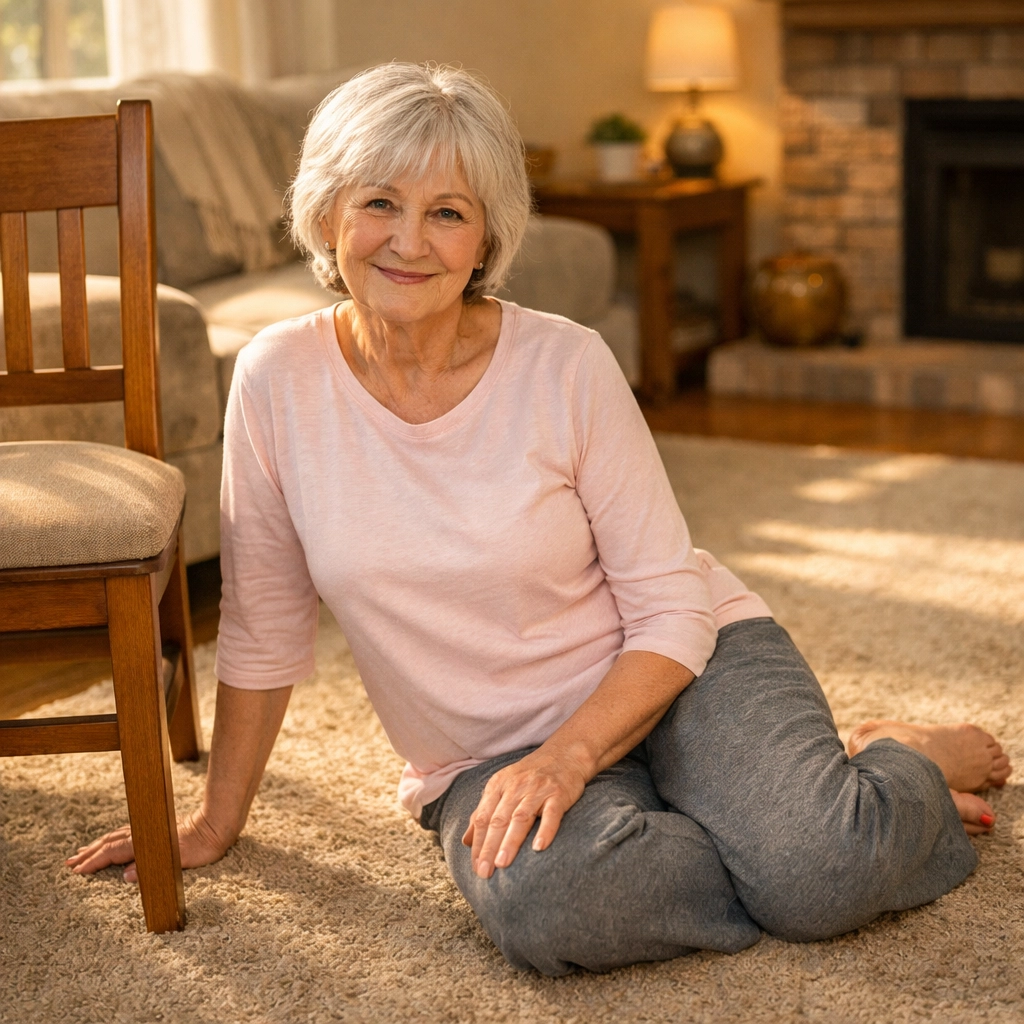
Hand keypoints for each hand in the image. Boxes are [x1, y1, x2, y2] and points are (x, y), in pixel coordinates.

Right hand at [65, 810, 231, 882]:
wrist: (216, 826)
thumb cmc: (200, 847)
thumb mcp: (177, 863)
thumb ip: (151, 870)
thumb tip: (125, 876)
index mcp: (145, 843)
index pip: (112, 853)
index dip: (93, 862)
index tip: (76, 871)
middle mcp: (144, 835)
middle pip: (109, 844)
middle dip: (89, 854)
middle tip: (70, 863)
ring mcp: (149, 831)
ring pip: (117, 837)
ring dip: (99, 846)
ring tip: (84, 852)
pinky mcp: (156, 830)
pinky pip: (127, 835)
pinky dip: (113, 840)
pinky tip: (112, 843)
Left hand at [461, 746, 588, 878]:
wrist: (564, 754)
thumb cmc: (530, 776)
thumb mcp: (502, 788)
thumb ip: (484, 812)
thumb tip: (465, 841)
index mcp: (498, 786)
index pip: (482, 818)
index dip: (477, 844)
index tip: (475, 867)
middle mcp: (515, 787)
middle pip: (498, 820)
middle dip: (488, 847)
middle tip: (484, 872)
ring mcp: (537, 790)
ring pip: (520, 818)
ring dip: (510, 841)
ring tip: (502, 863)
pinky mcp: (558, 794)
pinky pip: (551, 814)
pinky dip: (545, 830)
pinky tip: (538, 848)